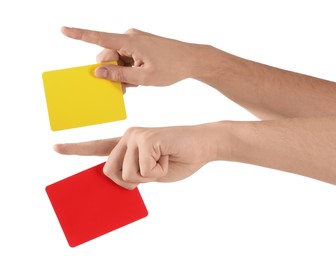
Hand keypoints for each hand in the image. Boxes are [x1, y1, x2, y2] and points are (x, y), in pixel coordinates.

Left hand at [54, 123, 220, 188]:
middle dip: (132, 181)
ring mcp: (135, 135)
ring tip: (164, 160)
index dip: (77, 148)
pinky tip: (168, 156)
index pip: (98, 147)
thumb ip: (133, 175)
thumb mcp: (152, 173)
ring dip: (150, 176)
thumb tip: (117, 181)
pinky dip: (159, 170)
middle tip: (154, 169)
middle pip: (109, 172)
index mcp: (127, 145)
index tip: (56, 147)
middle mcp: (127, 136)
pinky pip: (144, 170)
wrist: (203, 145)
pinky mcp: (146, 137)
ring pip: (127, 175)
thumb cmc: (178, 159)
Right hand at [61, 27, 203, 90]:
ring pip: (117, 59)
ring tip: (136, 84)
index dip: (79, 35)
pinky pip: (127, 58)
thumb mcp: (144, 78)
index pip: (99, 38)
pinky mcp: (140, 46)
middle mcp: (129, 38)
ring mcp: (135, 41)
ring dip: (122, 73)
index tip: (63, 30)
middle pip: (108, 56)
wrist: (191, 60)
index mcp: (129, 42)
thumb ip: (119, 75)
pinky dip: (129, 69)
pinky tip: (140, 78)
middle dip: (111, 72)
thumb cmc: (170, 68)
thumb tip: (97, 72)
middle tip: (123, 88)